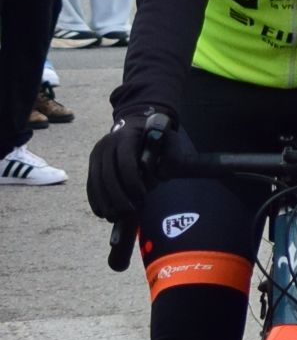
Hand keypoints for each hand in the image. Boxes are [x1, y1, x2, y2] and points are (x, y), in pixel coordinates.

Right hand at [87, 107, 175, 225]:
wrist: (134, 122)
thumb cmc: (153, 135)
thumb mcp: (162, 139)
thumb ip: (162, 155)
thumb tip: (162, 176)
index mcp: (125, 137)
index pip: (126, 163)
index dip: (133, 182)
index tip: (143, 196)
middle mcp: (107, 144)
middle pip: (108, 175)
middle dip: (118, 197)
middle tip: (129, 212)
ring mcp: (97, 153)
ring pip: (96, 181)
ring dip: (105, 202)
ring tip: (114, 217)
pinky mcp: (92, 162)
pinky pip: (91, 182)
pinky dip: (95, 199)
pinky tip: (101, 212)